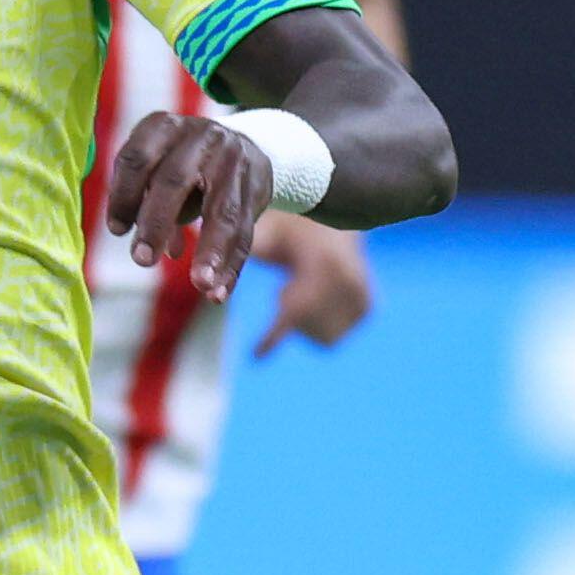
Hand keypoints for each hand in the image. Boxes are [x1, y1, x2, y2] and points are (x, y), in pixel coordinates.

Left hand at [102, 106, 276, 271]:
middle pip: (176, 179)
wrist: (242, 145)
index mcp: (164, 127)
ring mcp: (234, 161)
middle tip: (142, 260)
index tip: (116, 230)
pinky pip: (244, 231)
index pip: (137, 158)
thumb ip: (139, 192)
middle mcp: (202, 138)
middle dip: (157, 222)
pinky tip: (218, 293)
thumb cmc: (181, 162)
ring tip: (200, 285)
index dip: (123, 195)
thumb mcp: (155, 161)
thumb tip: (123, 229)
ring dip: (211, 251)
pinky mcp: (257, 187)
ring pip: (222, 210)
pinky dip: (231, 266)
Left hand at [248, 208, 371, 354]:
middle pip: (308, 328)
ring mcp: (363, 296)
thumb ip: (239, 257)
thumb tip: (206, 275)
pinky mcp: (368, 307)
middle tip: (285, 291)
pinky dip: (319, 323)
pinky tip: (317, 294)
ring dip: (304, 323)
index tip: (255, 355)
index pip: (296, 310)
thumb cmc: (289, 226)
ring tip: (302, 289)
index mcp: (324, 263)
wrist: (334, 219)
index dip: (274, 336)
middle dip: (291, 317)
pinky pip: (334, 336)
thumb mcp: (265, 234)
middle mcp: (350, 281)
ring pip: (324, 338)